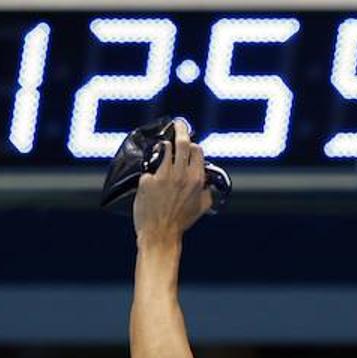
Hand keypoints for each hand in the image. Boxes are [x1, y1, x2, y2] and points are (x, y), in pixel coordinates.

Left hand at [132, 120, 213, 242]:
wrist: (159, 234)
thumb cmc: (180, 222)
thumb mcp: (201, 207)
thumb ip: (207, 192)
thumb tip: (209, 184)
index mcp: (196, 179)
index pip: (197, 150)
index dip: (193, 145)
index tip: (190, 143)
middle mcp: (180, 175)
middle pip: (182, 143)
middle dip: (181, 129)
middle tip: (178, 123)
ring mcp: (162, 176)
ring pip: (164, 149)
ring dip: (164, 146)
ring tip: (163, 145)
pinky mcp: (147, 180)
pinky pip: (149, 169)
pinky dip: (151, 171)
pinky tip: (150, 178)